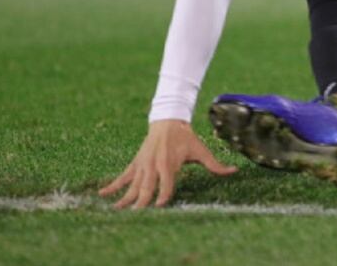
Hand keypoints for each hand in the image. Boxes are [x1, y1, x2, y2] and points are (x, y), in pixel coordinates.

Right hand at [99, 119, 237, 208]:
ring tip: (116, 212)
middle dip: (141, 203)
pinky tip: (102, 194)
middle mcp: (154, 166)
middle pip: (146, 188)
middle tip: (136, 217)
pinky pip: (122, 177)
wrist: (168, 121)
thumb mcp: (201, 150)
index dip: (164, 195)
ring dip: (125, 199)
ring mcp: (142, 165)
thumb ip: (215, 164)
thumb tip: (234, 171)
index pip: (166, 184)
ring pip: (132, 186)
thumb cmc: (186, 138)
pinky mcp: (135, 164)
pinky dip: (112, 186)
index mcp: (169, 164)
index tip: (161, 206)